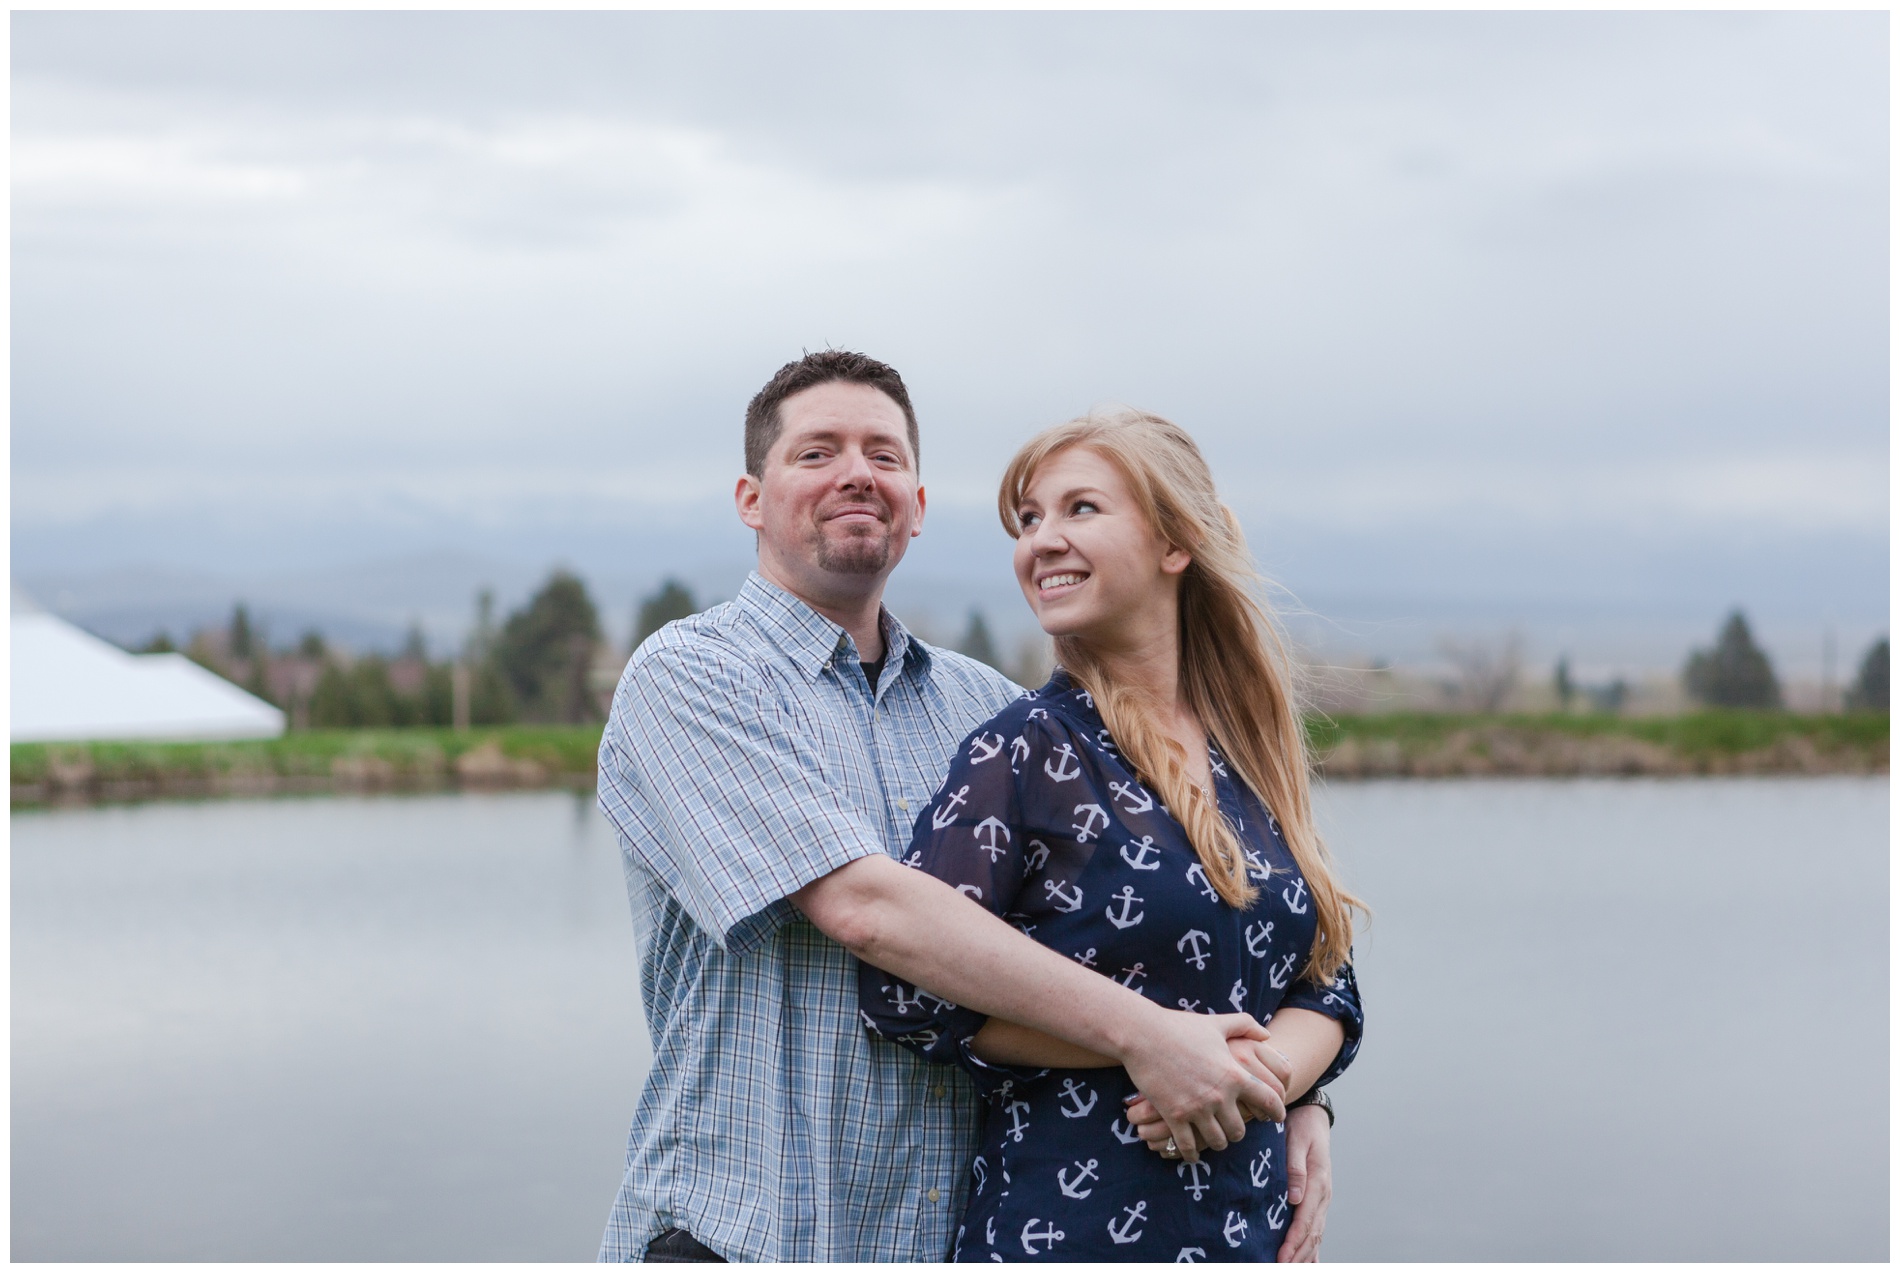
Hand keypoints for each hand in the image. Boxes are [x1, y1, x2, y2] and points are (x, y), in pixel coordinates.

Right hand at [1115, 1010, 1271, 1162]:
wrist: (1142, 1034)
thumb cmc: (1179, 1026)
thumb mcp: (1216, 1023)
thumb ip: (1245, 1026)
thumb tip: (1266, 1035)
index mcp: (1234, 1074)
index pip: (1268, 1101)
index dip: (1277, 1112)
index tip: (1276, 1117)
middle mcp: (1219, 1096)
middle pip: (1240, 1129)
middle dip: (1239, 1131)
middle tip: (1235, 1128)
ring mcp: (1196, 1108)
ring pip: (1217, 1141)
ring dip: (1218, 1142)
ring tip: (1215, 1138)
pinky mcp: (1174, 1116)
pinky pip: (1188, 1145)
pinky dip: (1191, 1152)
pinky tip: (1192, 1152)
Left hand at [1277, 1102, 1332, 1261]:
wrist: (1313, 1118)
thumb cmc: (1301, 1128)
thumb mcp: (1296, 1142)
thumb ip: (1295, 1169)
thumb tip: (1294, 1198)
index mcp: (1319, 1183)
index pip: (1305, 1220)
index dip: (1294, 1241)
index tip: (1282, 1257)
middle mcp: (1323, 1196)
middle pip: (1312, 1233)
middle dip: (1298, 1255)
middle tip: (1281, 1268)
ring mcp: (1323, 1200)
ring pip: (1316, 1235)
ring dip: (1305, 1255)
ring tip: (1291, 1268)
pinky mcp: (1318, 1200)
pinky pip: (1316, 1228)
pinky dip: (1312, 1247)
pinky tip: (1307, 1261)